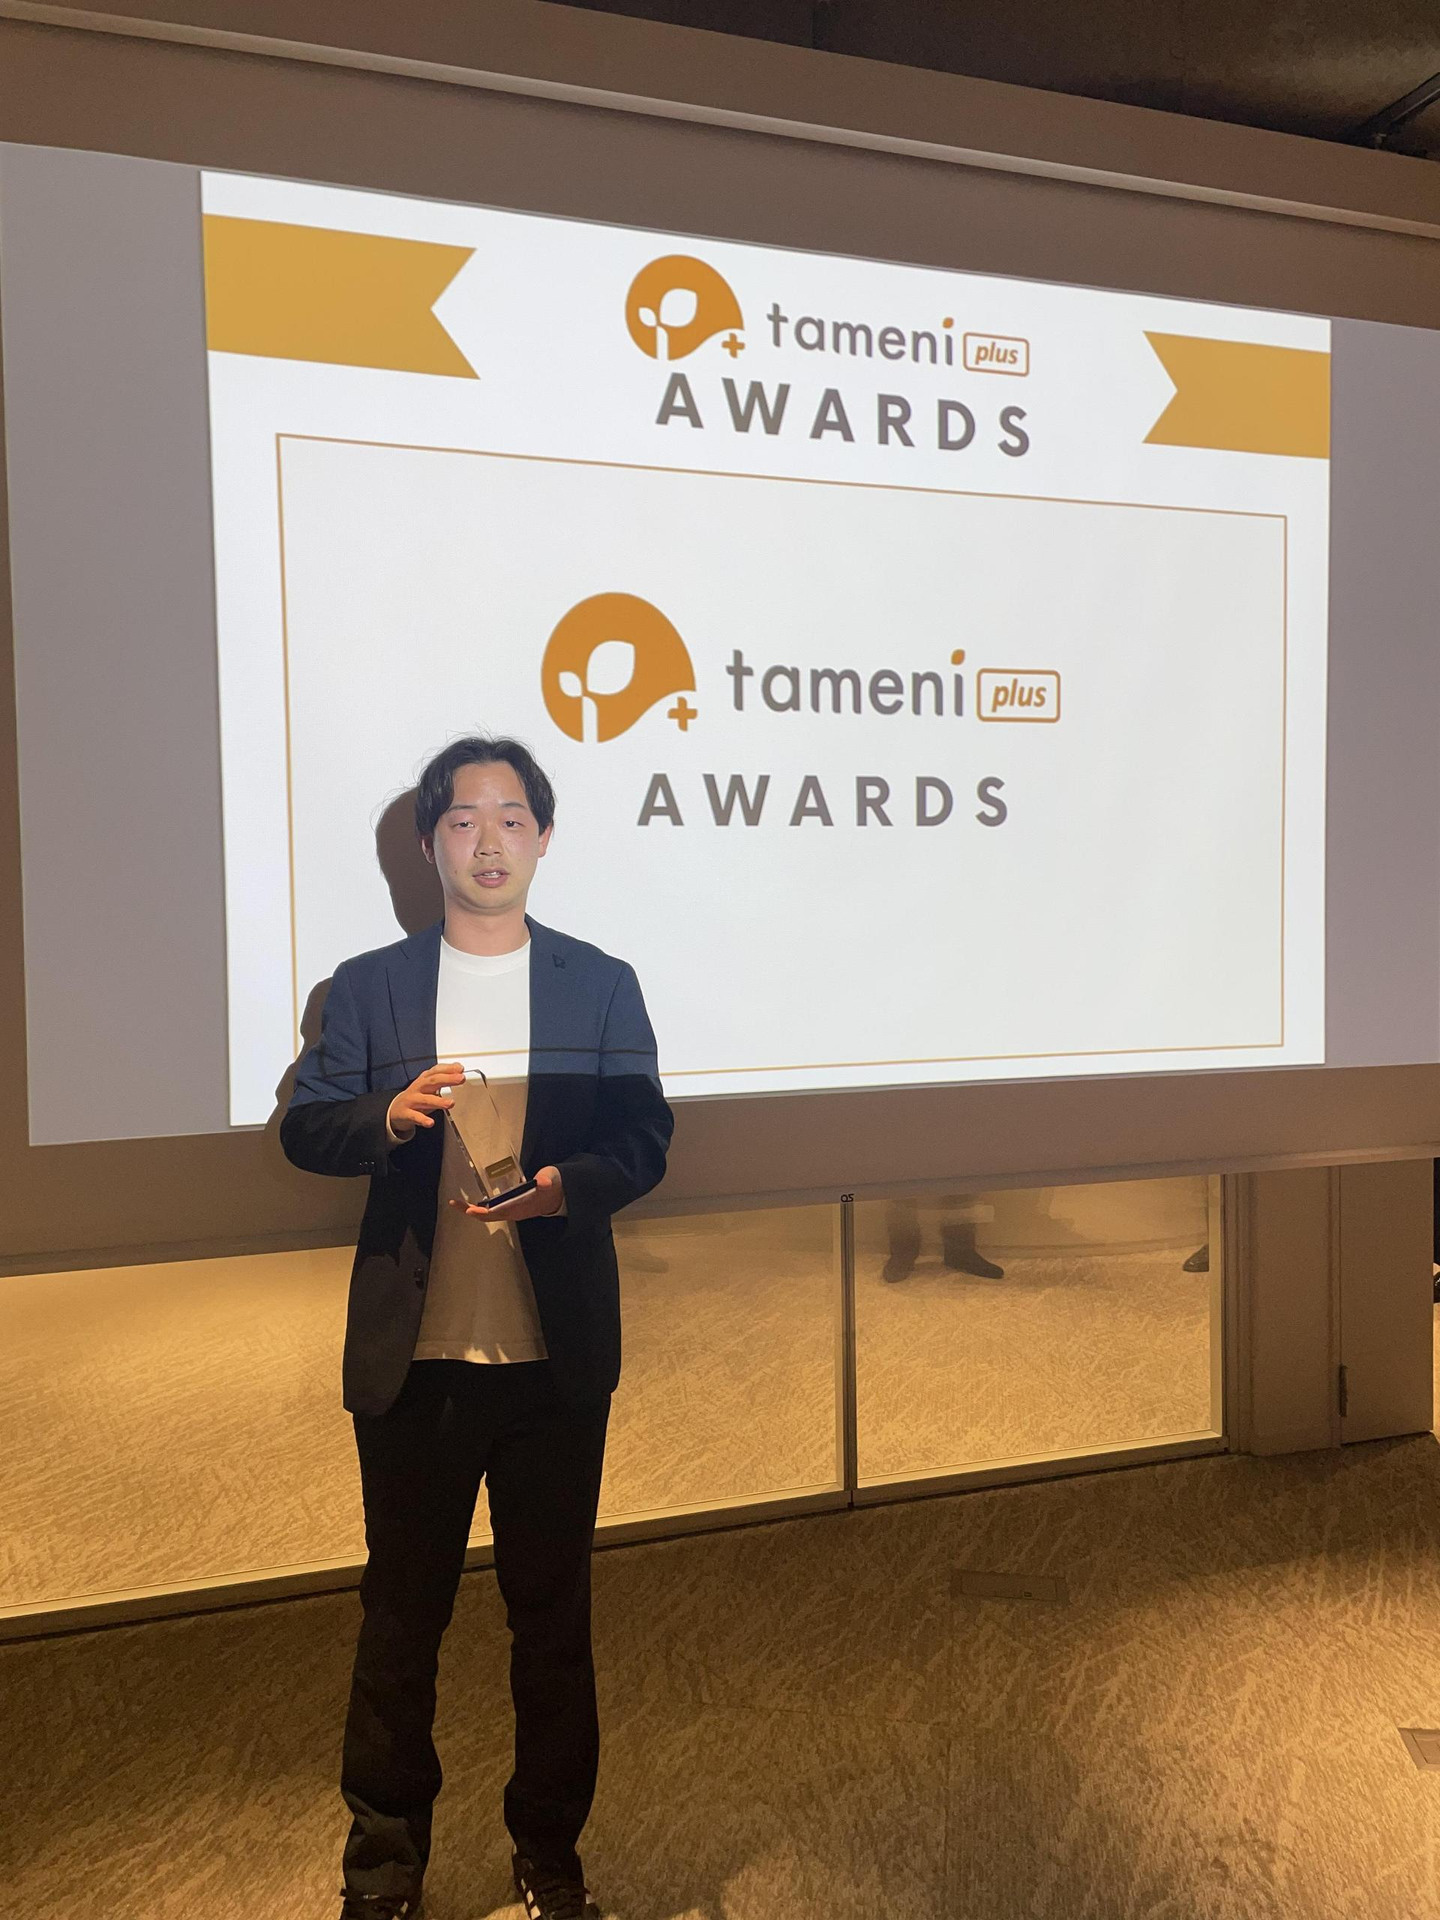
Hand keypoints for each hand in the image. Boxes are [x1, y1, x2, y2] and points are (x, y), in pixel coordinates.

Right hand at [387, 1063, 464, 1139]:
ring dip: (438, 1101)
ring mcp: (411, 1100)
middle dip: (447, 1079)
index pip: (436, 1071)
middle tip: (460, 1079)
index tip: (460, 1069)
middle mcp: (418, 1088)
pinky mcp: (406, 1113)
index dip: (448, 1069)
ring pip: (425, 1100)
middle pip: (432, 1081)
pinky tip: (431, 1122)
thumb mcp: (428, 1084)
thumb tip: (458, 1067)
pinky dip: (423, 1120)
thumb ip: (443, 1075)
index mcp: (424, 1079)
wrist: (395, 1109)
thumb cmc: (416, 1095)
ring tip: (451, 1103)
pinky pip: (415, 1116)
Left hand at [449, 1164, 564, 1221]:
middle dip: (471, 1211)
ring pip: (488, 1215)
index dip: (484, 1212)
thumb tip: (542, 1182)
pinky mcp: (510, 1208)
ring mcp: (511, 1212)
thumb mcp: (551, 1181)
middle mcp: (514, 1212)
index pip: (499, 1212)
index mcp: (521, 1207)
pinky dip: (479, 1208)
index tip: (470, 1210)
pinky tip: (472, 1202)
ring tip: (457, 1203)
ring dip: (472, 1211)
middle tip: (454, 1203)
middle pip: (488, 1216)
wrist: (559, 1196)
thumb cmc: (553, 1186)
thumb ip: (546, 1181)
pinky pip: (491, 1211)